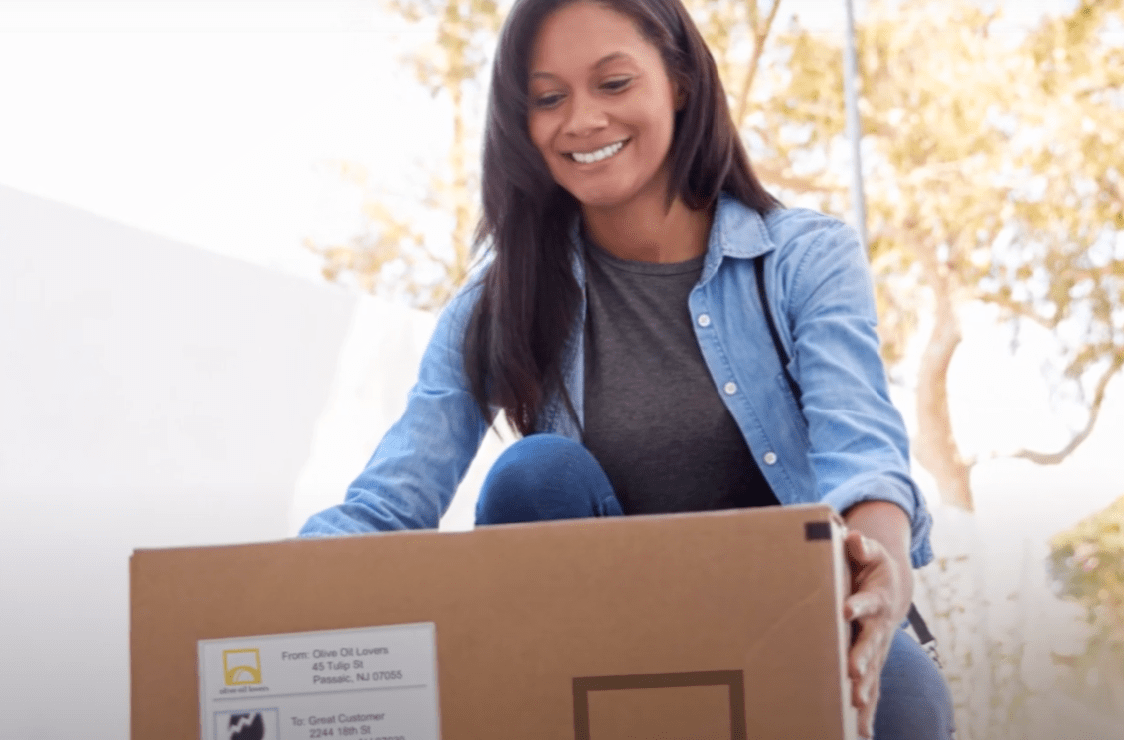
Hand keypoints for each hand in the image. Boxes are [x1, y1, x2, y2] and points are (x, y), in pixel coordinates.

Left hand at [843, 527, 906, 738]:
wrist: (891, 588)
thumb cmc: (873, 568)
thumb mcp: (870, 552)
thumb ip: (861, 547)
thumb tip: (853, 537)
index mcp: (874, 598)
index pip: (866, 601)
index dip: (857, 604)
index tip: (846, 608)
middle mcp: (878, 627)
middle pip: (870, 643)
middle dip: (862, 657)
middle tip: (853, 672)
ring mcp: (877, 648)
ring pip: (873, 671)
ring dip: (865, 689)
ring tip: (855, 707)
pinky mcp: (873, 663)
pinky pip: (871, 689)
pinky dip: (867, 711)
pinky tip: (861, 731)